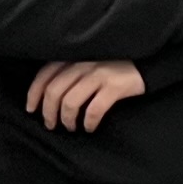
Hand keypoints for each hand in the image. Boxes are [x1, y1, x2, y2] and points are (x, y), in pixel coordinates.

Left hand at [24, 58, 146, 131]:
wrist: (152, 60)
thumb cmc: (117, 64)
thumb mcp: (90, 59)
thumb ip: (71, 68)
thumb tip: (48, 93)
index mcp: (75, 56)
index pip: (44, 75)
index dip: (34, 94)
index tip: (31, 109)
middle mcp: (84, 63)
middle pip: (54, 92)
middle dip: (48, 113)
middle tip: (51, 125)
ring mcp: (100, 74)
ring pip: (70, 102)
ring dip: (67, 120)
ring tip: (71, 127)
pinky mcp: (116, 86)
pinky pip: (94, 109)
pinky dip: (89, 122)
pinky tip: (90, 127)